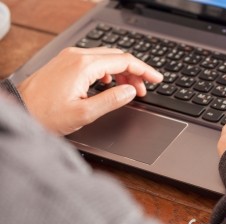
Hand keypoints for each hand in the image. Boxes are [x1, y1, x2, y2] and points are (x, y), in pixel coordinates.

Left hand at [18, 47, 162, 134]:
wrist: (18, 110)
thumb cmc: (45, 115)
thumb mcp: (84, 113)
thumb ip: (111, 100)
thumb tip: (131, 91)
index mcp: (84, 66)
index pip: (124, 61)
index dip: (144, 71)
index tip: (157, 79)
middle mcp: (77, 56)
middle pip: (117, 57)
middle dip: (135, 72)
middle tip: (144, 89)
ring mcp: (70, 58)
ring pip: (106, 58)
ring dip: (122, 72)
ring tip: (130, 90)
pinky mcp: (65, 63)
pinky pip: (94, 61)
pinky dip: (108, 71)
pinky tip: (109, 84)